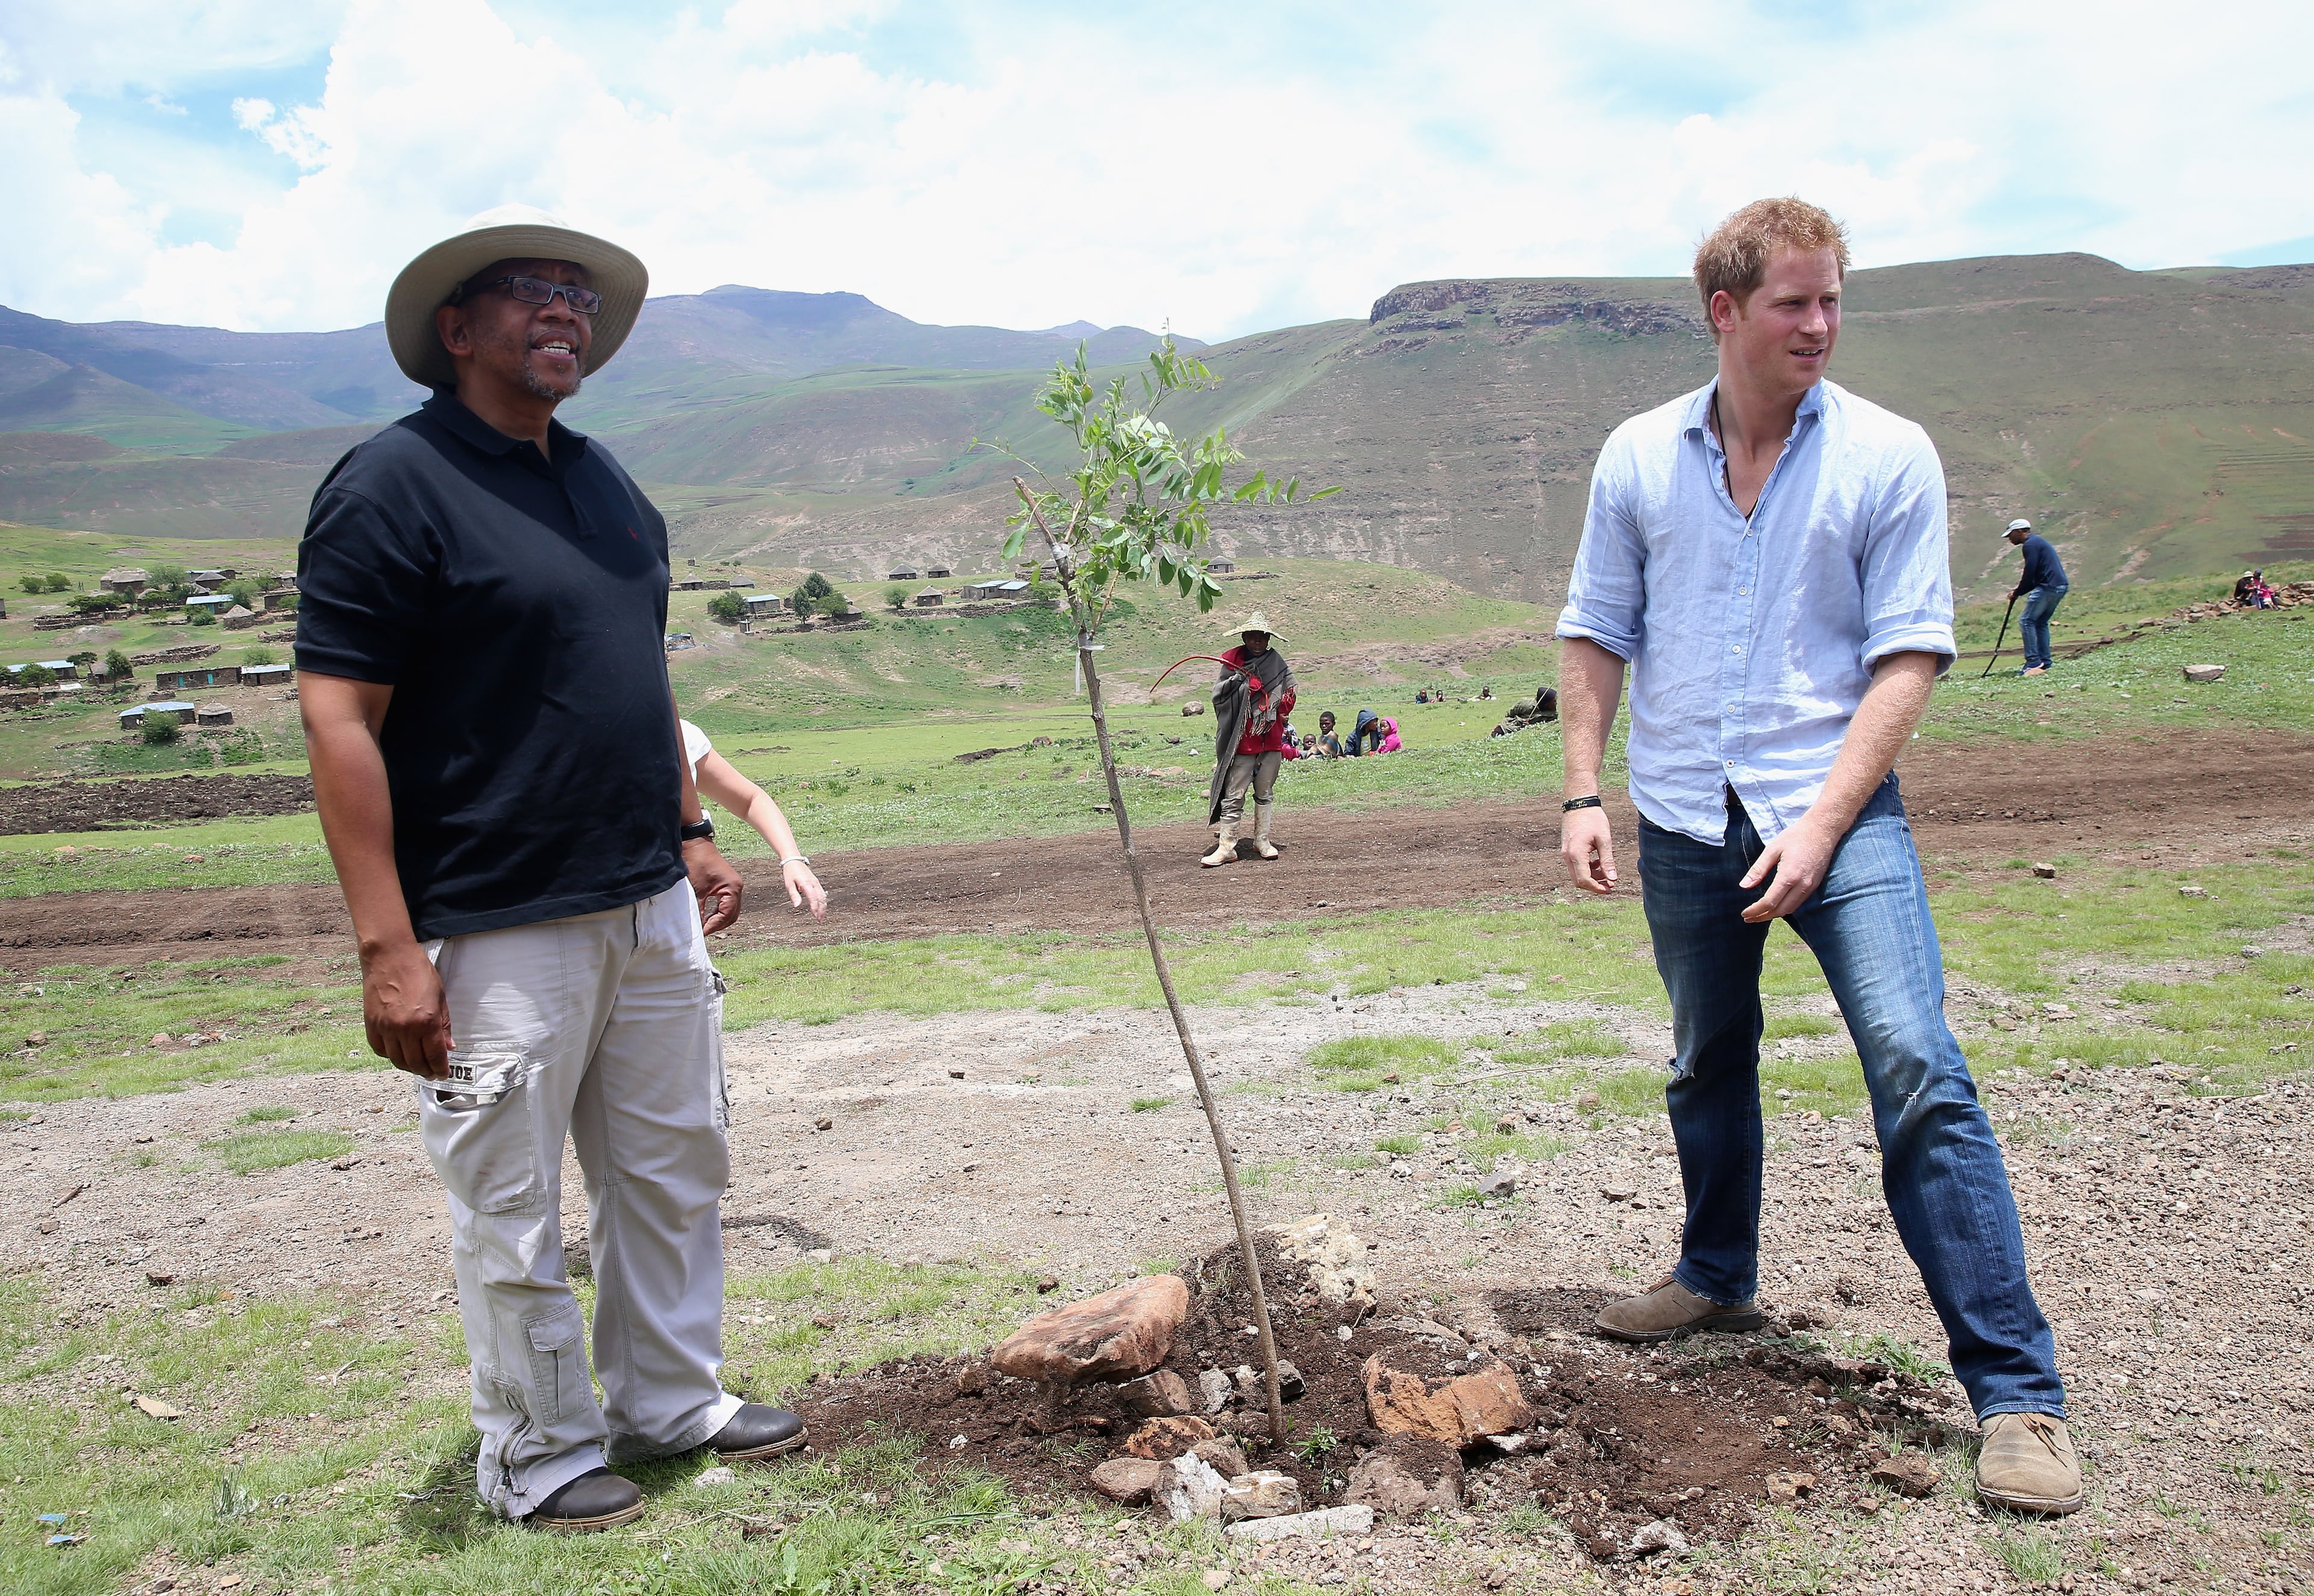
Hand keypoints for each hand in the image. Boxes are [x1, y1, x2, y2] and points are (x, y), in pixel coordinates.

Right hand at [363, 938, 452, 1078]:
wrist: (389, 955)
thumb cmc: (417, 971)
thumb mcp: (440, 996)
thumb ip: (444, 1025)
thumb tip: (448, 1047)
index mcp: (425, 1021)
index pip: (434, 1056)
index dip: (440, 1069)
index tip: (443, 1074)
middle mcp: (404, 1028)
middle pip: (415, 1062)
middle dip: (425, 1071)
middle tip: (431, 1072)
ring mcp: (385, 1027)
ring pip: (396, 1060)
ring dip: (408, 1066)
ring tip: (416, 1064)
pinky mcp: (371, 1024)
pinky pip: (379, 1049)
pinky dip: (390, 1055)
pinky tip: (398, 1052)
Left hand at [685, 837, 743, 933]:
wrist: (695, 844)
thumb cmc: (697, 862)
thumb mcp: (697, 890)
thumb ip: (699, 910)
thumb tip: (697, 927)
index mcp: (733, 888)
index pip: (726, 915)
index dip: (714, 925)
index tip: (702, 932)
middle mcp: (736, 888)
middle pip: (732, 915)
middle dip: (718, 924)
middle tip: (703, 931)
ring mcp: (733, 886)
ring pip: (730, 910)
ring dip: (718, 918)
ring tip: (704, 925)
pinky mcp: (727, 884)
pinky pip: (726, 903)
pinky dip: (718, 911)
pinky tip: (706, 915)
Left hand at [784, 858, 826, 918]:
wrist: (794, 861)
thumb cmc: (790, 873)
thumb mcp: (789, 885)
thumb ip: (794, 896)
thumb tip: (797, 906)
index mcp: (806, 883)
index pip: (813, 897)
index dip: (815, 907)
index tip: (815, 915)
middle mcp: (814, 883)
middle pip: (821, 898)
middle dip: (821, 909)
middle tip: (819, 919)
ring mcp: (816, 883)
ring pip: (824, 896)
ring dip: (824, 907)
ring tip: (821, 916)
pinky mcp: (817, 883)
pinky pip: (823, 893)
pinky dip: (823, 902)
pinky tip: (821, 908)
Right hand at [1560, 806, 1617, 894]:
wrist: (1579, 804)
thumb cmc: (1593, 819)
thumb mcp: (1604, 840)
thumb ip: (1607, 861)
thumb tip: (1613, 879)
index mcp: (1576, 854)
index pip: (1584, 880)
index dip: (1597, 888)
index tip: (1610, 888)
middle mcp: (1567, 856)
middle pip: (1578, 881)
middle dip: (1594, 885)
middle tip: (1610, 884)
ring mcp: (1565, 853)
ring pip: (1576, 875)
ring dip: (1591, 877)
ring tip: (1606, 872)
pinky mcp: (1566, 850)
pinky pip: (1575, 866)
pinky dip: (1586, 869)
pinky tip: (1597, 862)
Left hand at [1739, 815, 1838, 921]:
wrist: (1822, 830)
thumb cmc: (1796, 836)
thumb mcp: (1772, 849)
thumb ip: (1758, 869)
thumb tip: (1744, 886)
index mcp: (1789, 875)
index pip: (1770, 901)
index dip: (1756, 911)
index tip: (1744, 913)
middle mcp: (1802, 885)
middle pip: (1780, 910)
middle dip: (1763, 916)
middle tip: (1749, 918)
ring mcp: (1810, 886)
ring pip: (1791, 909)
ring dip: (1774, 914)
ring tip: (1760, 914)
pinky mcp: (1815, 885)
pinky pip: (1799, 903)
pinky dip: (1785, 908)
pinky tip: (1776, 905)